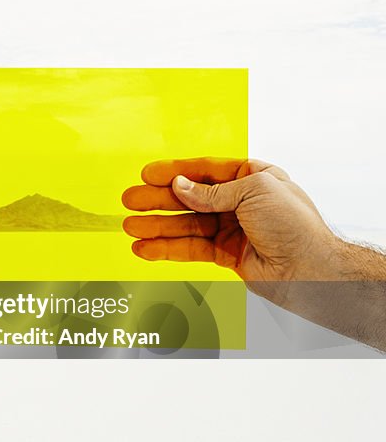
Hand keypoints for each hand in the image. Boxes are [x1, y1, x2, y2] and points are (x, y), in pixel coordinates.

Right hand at [121, 158, 337, 283]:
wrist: (312, 270)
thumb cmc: (294, 225)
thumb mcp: (253, 193)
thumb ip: (212, 192)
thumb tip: (179, 186)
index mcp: (251, 178)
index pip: (205, 171)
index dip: (175, 171)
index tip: (147, 174)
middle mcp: (240, 202)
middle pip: (190, 198)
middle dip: (158, 200)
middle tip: (130, 201)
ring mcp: (231, 229)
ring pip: (186, 225)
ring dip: (157, 227)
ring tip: (129, 228)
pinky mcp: (226, 254)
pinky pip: (191, 249)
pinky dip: (167, 249)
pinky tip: (146, 248)